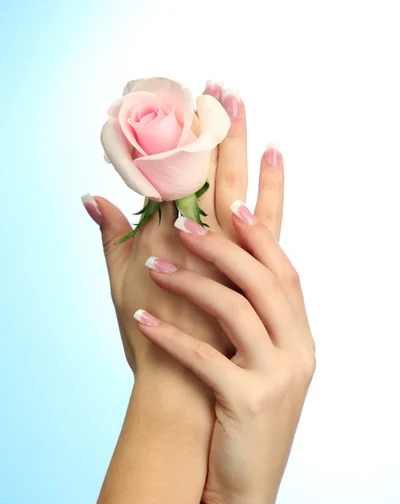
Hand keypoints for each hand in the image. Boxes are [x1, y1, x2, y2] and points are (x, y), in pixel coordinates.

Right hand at [82, 82, 245, 378]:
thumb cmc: (150, 343)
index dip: (175, 139)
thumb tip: (93, 198)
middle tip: (219, 89)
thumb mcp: (121, 289)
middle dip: (211, 129)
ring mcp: (224, 257)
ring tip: (244, 109)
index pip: (168, 177)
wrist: (184, 390)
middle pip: (203, 173)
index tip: (183, 104)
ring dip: (240, 147)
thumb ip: (109, 240)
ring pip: (234, 188)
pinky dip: (269, 188)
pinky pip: (265, 223)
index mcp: (158, 241)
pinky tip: (275, 161)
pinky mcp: (248, 273)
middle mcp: (192, 242)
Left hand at [134, 137, 315, 503]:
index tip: (261, 155)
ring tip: (157, 261)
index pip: (284, 260)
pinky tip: (140, 321)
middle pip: (267, 275)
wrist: (243, 485)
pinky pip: (206, 359)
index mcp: (296, 332)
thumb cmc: (237, 413)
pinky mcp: (247, 404)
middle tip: (193, 210)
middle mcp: (296, 348)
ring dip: (195, 280)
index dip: (272, 210)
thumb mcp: (244, 360)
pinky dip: (171, 337)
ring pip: (238, 310)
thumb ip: (233, 311)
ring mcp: (277, 376)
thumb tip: (204, 263)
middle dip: (232, 235)